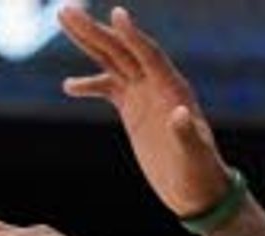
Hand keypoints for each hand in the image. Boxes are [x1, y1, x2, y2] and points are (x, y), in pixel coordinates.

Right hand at [57, 3, 231, 216]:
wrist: (197, 188)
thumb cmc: (200, 173)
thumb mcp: (195, 156)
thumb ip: (187, 135)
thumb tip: (179, 114)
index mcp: (172, 89)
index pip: (149, 55)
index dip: (133, 36)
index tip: (116, 14)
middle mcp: (157, 84)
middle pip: (123, 50)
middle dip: (95, 31)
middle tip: (66, 11)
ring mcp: (144, 94)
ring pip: (112, 60)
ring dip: (89, 41)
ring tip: (64, 20)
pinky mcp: (134, 109)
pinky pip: (108, 88)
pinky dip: (90, 85)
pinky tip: (68, 86)